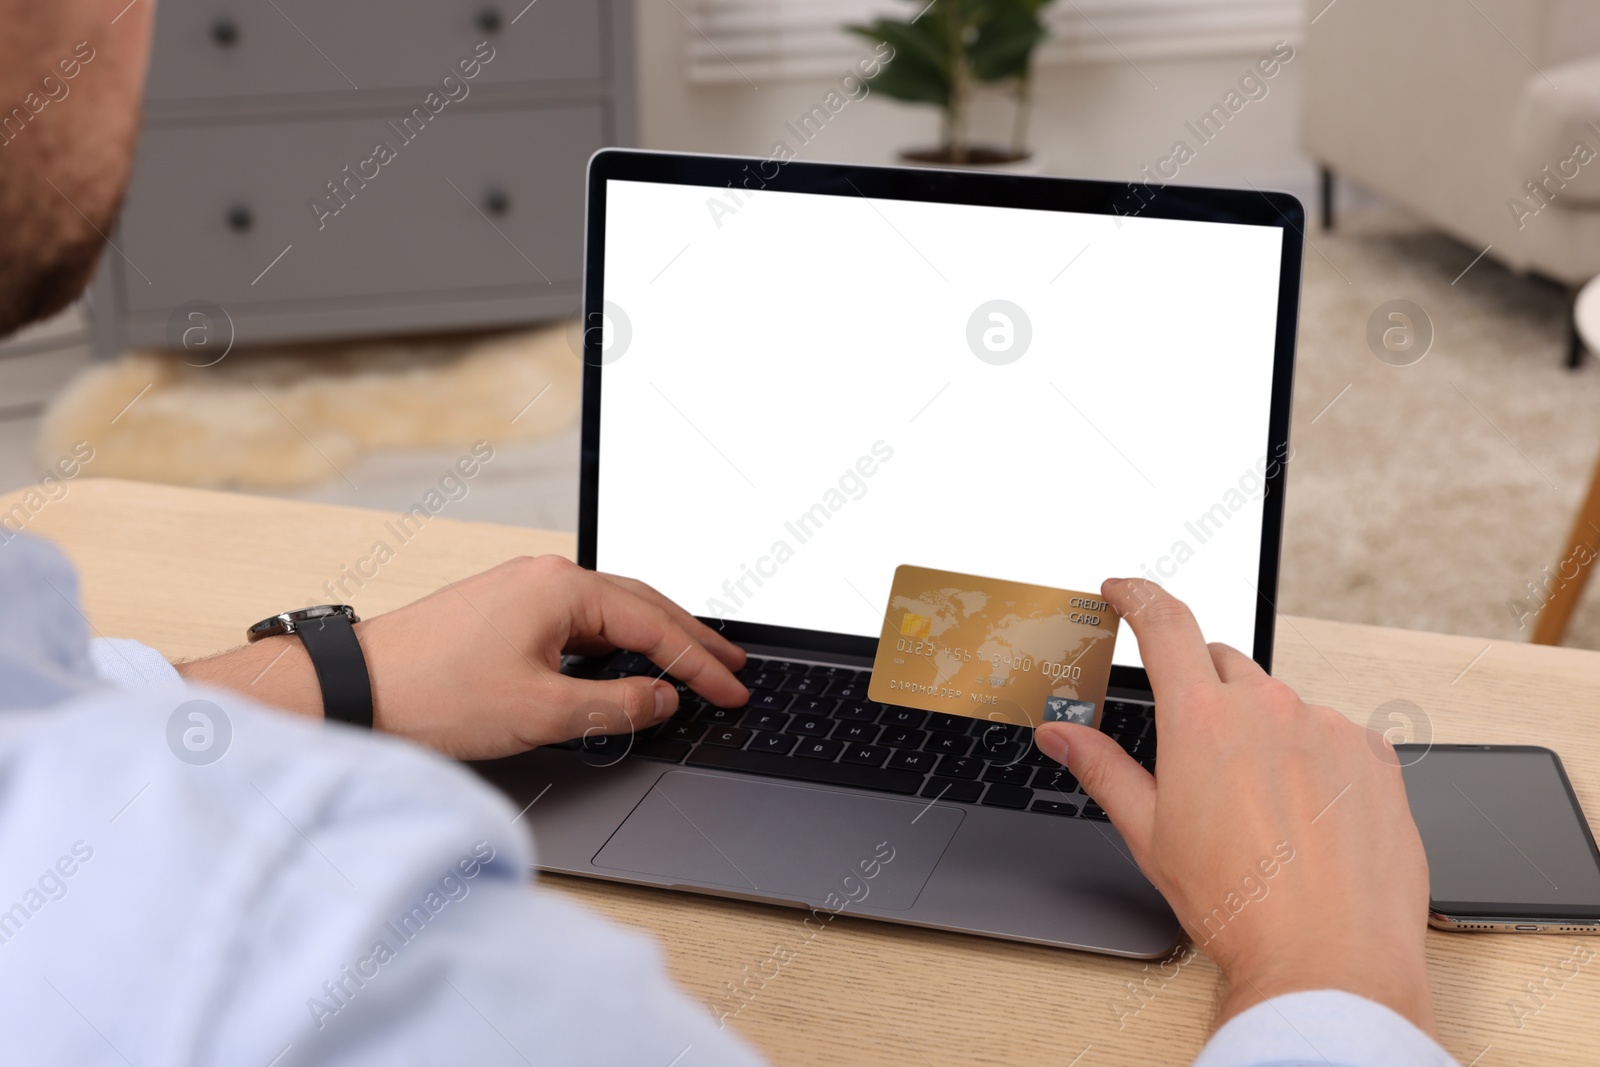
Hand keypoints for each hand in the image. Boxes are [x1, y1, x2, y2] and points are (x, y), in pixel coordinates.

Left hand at [178, 555, 747, 759]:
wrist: (354, 689)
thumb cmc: (433, 693)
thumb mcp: (542, 710)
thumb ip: (615, 704)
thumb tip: (662, 699)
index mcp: (563, 589)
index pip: (655, 626)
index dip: (700, 663)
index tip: (735, 687)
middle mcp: (546, 576)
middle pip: (641, 604)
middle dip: (691, 638)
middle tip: (733, 664)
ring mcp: (523, 589)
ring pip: (610, 610)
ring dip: (654, 636)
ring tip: (693, 660)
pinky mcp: (503, 609)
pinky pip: (579, 618)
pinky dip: (615, 639)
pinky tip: (624, 658)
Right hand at [1033, 579, 1433, 1033]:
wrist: (1328, 960)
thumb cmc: (1239, 905)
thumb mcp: (1150, 834)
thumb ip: (1102, 768)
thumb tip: (1060, 733)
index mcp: (1202, 720)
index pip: (1164, 623)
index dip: (1136, 596)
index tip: (1122, 590)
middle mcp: (1269, 708)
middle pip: (1222, 666)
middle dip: (1201, 691)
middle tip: (1194, 755)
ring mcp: (1329, 728)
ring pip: (1280, 705)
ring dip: (1260, 732)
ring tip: (1257, 808)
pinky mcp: (1374, 756)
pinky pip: (1332, 734)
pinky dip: (1312, 758)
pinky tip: (1304, 815)